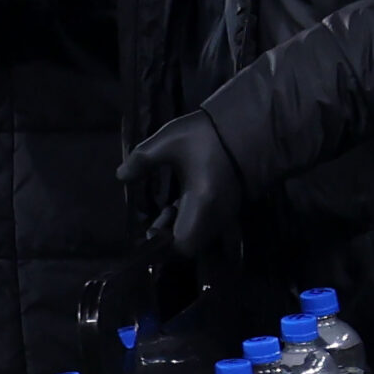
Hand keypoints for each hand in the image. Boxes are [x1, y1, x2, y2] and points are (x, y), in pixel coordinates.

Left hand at [120, 110, 244, 256]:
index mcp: (202, 203)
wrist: (252, 126)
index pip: (182, 246)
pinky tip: (180, 202)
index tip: (148, 232)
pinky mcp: (231, 205)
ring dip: (179, 228)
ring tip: (167, 208)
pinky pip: (207, 224)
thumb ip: (142, 160)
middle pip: (190, 245)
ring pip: (199, 235)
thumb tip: (121, 175)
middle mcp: (217, 215)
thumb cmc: (208, 134)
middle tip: (156, 221)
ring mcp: (227, 212)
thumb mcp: (168, 141)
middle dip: (169, 238)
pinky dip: (190, 220)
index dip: (162, 247)